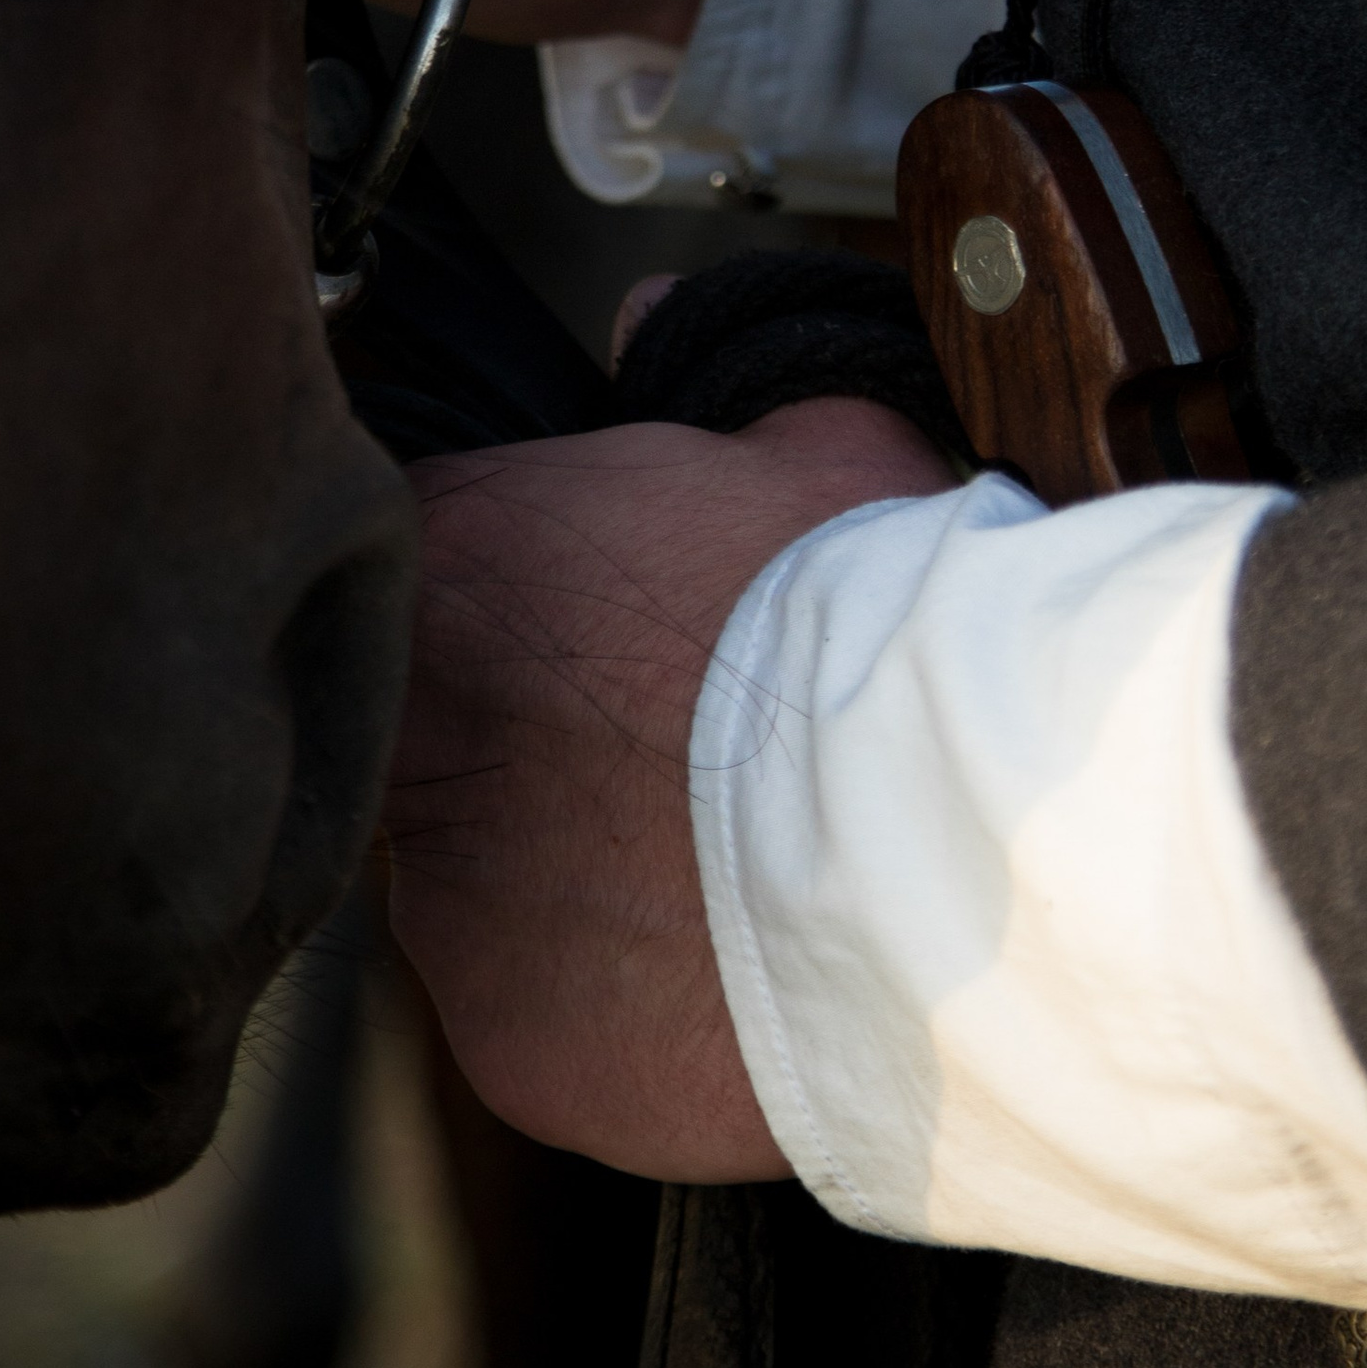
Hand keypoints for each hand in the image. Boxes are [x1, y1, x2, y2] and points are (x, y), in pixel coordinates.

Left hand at [382, 397, 954, 1178]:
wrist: (954, 843)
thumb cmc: (891, 633)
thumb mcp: (822, 444)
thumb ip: (707, 384)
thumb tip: (638, 320)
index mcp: (458, 562)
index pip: (434, 574)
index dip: (530, 612)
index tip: (613, 647)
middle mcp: (412, 741)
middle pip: (438, 747)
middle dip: (541, 758)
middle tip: (676, 764)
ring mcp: (452, 910)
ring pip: (489, 897)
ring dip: (580, 888)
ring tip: (731, 877)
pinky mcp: (512, 1047)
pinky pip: (550, 1024)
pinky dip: (624, 1010)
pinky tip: (728, 975)